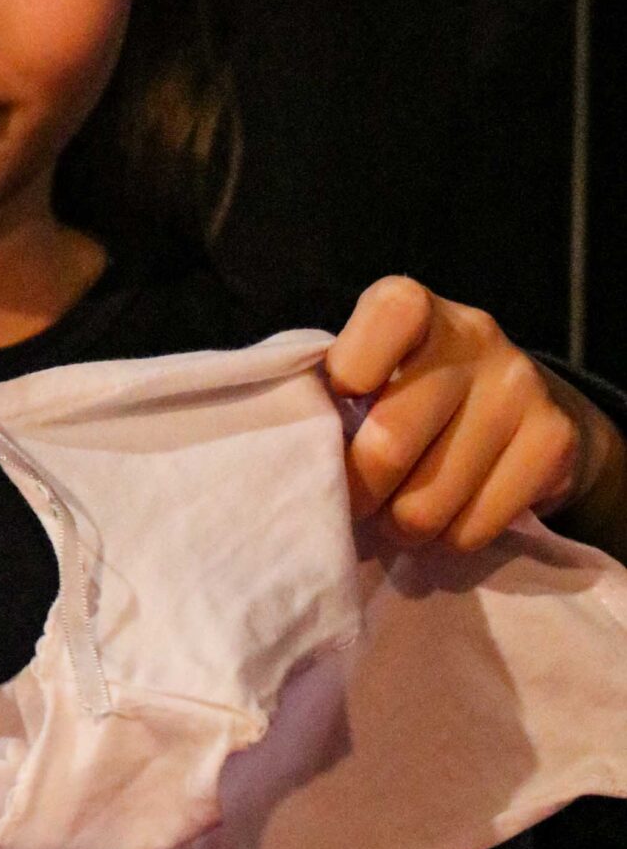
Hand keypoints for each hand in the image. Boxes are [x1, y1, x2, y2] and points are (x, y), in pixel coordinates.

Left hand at [322, 275, 623, 552]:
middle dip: (358, 491)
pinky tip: (447, 518)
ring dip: (399, 526)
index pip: (389, 315)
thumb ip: (334, 393)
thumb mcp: (373, 371)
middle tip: (356, 501)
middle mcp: (474, 338)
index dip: (351, 369)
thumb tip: (295, 451)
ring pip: (426, 503)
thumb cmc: (413, 392)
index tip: (344, 402)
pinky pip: (472, 527)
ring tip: (398, 513)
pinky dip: (447, 539)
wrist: (524, 408)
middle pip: (390, 441)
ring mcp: (519, 389)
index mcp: (417, 309)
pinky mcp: (553, 443)